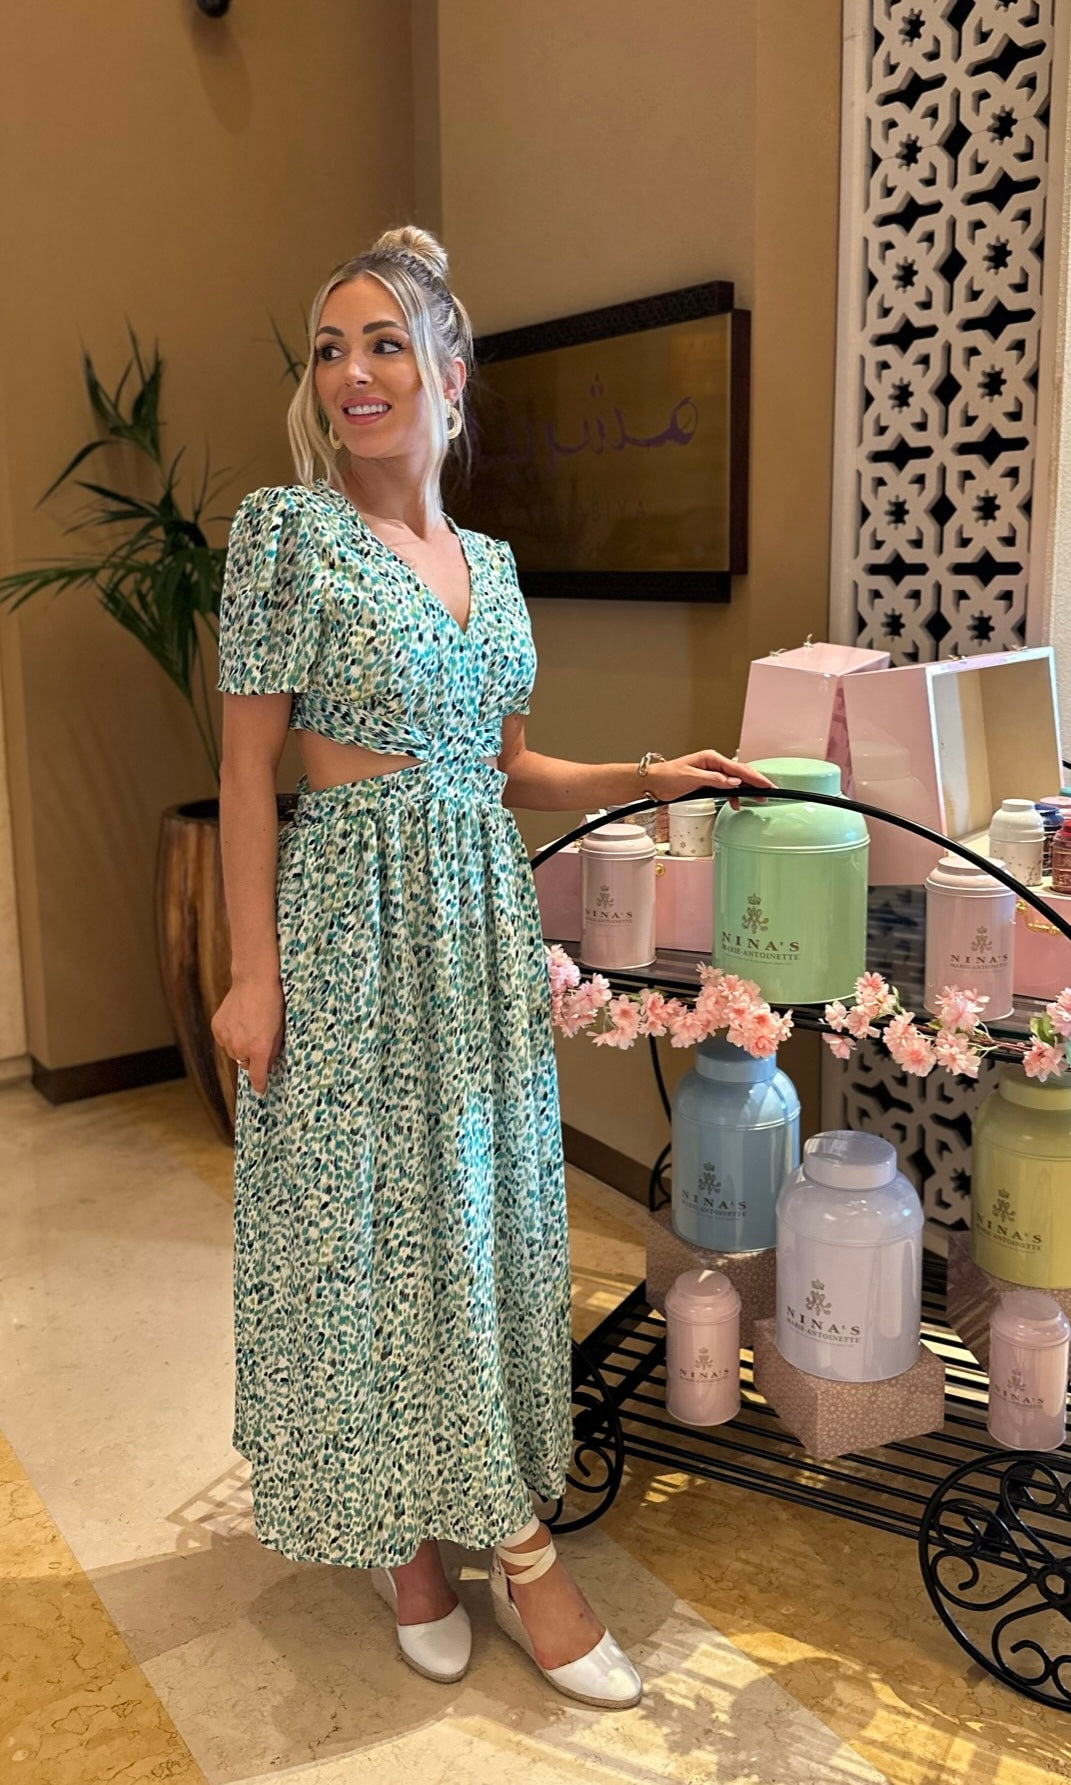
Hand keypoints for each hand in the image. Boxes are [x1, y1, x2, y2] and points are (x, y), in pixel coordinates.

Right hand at [211, 975, 285, 1096]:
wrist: (254, 982)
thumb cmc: (272, 1004)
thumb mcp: (279, 1030)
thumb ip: (272, 1051)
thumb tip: (267, 1065)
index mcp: (259, 1049)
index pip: (256, 1076)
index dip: (259, 1085)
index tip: (260, 1090)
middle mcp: (240, 1047)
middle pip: (244, 1063)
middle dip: (251, 1057)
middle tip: (258, 1039)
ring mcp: (226, 1037)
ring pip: (233, 1052)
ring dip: (239, 1046)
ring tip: (248, 1027)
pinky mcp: (217, 1027)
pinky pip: (224, 1040)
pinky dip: (230, 1035)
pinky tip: (238, 1021)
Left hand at [646, 751, 774, 808]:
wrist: (652, 782)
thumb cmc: (667, 777)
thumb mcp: (692, 778)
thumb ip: (715, 780)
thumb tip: (734, 783)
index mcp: (711, 759)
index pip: (738, 769)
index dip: (754, 777)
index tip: (767, 784)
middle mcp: (713, 764)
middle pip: (740, 774)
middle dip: (756, 783)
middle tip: (770, 792)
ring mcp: (710, 773)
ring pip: (734, 781)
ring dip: (746, 790)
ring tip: (758, 799)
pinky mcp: (707, 782)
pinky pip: (725, 787)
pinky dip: (733, 795)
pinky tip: (737, 802)